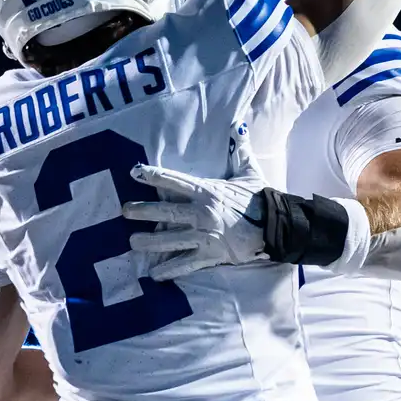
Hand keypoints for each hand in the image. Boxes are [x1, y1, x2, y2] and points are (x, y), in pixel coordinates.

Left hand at [125, 127, 270, 278]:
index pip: (175, 181)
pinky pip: (186, 263)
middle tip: (124, 212)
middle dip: (142, 211)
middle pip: (166, 211)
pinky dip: (170, 270)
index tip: (135, 173)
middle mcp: (201, 213)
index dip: (154, 176)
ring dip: (149, 241)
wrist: (276, 226)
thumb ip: (240, 150)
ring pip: (170, 239)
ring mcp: (204, 236)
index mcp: (207, 191)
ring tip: (132, 242)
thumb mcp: (249, 171)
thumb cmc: (261, 198)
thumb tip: (238, 126)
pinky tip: (155, 274)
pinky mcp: (210, 255)